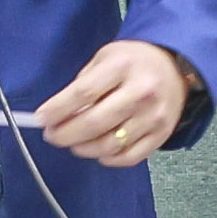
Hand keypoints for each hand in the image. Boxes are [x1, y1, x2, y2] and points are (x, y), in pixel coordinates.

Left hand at [27, 38, 194, 168]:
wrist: (175, 65)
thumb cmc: (133, 61)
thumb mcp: (105, 58)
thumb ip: (83, 84)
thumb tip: (56, 115)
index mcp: (122, 66)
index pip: (83, 93)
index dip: (57, 110)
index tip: (41, 119)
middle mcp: (141, 92)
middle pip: (94, 123)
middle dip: (66, 134)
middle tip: (52, 135)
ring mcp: (153, 116)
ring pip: (110, 144)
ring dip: (84, 148)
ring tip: (74, 143)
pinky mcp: (161, 134)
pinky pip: (129, 157)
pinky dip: (108, 159)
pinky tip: (98, 151)